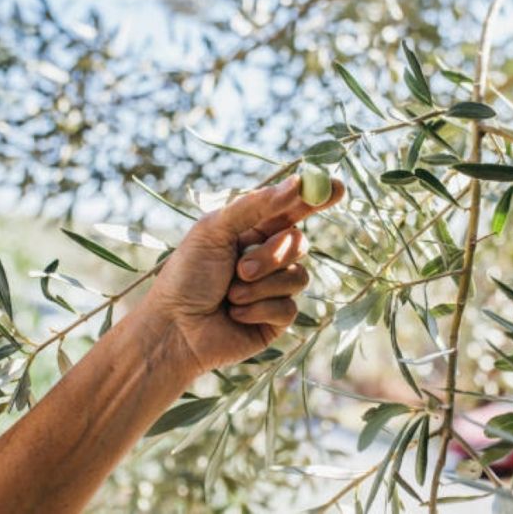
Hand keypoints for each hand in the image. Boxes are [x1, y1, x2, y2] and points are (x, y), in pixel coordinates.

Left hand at [139, 174, 344, 372]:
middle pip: (299, 243)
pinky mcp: (277, 320)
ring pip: (298, 276)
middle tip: (242, 267)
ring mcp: (274, 289)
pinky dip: (259, 309)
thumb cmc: (186, 276)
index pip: (293, 209)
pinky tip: (234, 315)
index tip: (339, 187)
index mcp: (252, 230)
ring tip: (230, 295)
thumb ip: (256, 206)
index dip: (317, 198)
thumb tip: (298, 184)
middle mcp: (268, 257)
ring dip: (261, 285)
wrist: (174, 329)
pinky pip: (289, 308)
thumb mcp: (214, 229)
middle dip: (273, 254)